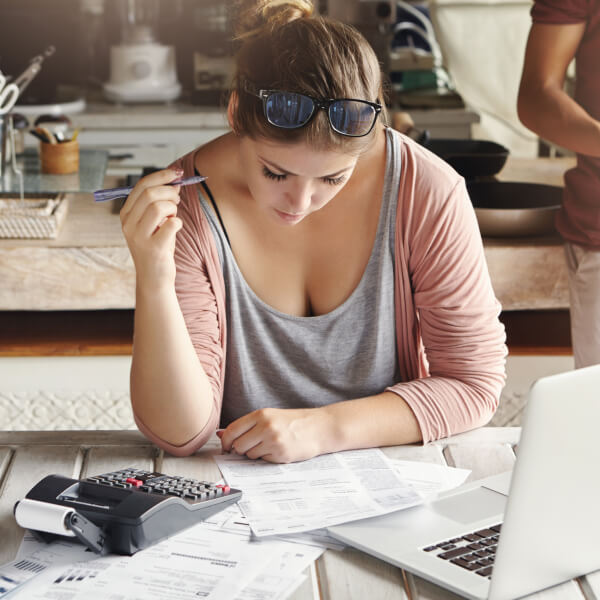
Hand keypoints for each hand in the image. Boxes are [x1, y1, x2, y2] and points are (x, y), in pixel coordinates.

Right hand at [120, 168, 183, 290]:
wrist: (154, 278)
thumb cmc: (157, 247)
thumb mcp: (154, 222)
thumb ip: (159, 203)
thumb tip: (174, 182)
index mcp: (126, 214)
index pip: (141, 185)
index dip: (161, 176)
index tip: (177, 173)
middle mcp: (128, 224)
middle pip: (150, 193)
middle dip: (170, 192)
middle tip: (178, 199)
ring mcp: (139, 237)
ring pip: (159, 207)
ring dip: (173, 208)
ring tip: (174, 216)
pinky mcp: (153, 249)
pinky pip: (171, 225)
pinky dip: (178, 222)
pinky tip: (175, 228)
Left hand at [217, 407, 328, 462]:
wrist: (319, 428)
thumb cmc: (293, 422)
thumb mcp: (270, 417)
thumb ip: (246, 425)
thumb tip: (221, 434)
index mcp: (261, 414)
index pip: (231, 430)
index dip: (225, 441)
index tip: (227, 446)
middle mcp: (266, 427)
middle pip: (237, 445)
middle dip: (240, 449)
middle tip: (251, 445)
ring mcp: (273, 441)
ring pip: (249, 455)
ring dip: (255, 453)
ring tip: (269, 445)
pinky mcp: (280, 454)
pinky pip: (262, 460)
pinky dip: (266, 458)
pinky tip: (277, 450)